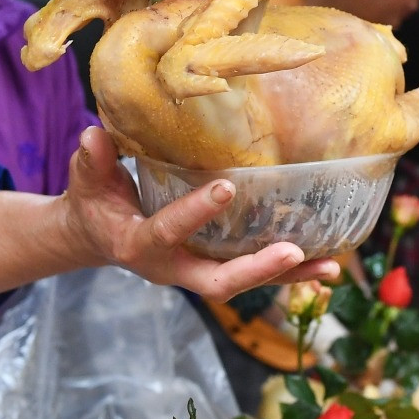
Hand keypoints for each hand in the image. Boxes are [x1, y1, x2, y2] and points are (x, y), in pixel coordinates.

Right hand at [60, 127, 340, 301]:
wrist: (96, 237)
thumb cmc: (94, 203)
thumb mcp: (87, 182)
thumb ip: (93, 161)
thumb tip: (93, 134)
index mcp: (138, 246)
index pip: (168, 232)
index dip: (195, 213)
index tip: (226, 187)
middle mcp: (172, 269)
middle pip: (218, 283)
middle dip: (256, 270)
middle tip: (293, 251)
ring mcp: (196, 274)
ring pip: (246, 284)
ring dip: (288, 276)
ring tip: (331, 264)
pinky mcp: (214, 269)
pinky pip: (255, 276)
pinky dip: (289, 273)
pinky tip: (327, 263)